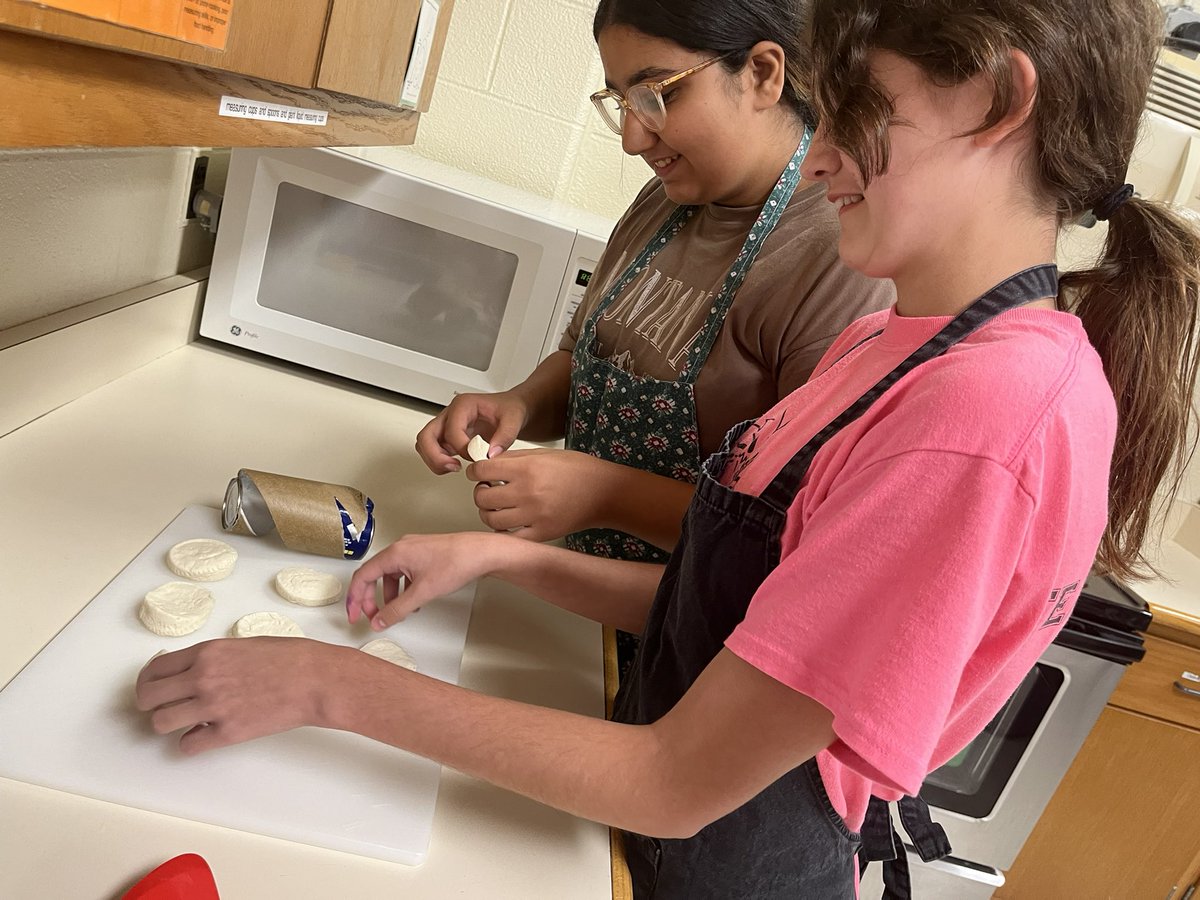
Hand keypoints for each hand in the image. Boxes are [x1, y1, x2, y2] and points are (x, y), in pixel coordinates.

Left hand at [134, 637, 353, 753]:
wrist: (316, 680)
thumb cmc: (290, 658)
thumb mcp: (244, 645)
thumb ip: (215, 659)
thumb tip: (197, 673)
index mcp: (208, 652)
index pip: (156, 668)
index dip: (148, 681)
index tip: (152, 688)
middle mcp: (203, 677)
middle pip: (148, 697)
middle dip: (149, 704)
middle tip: (160, 708)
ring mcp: (213, 706)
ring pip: (161, 723)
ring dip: (168, 725)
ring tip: (185, 723)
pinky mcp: (227, 732)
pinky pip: (187, 746)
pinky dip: (191, 744)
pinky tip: (203, 736)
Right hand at [346, 532, 501, 630]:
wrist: (482, 553)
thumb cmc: (456, 563)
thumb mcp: (422, 593)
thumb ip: (397, 610)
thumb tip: (379, 621)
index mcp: (395, 553)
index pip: (363, 576)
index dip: (355, 599)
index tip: (355, 616)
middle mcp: (401, 548)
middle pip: (375, 576)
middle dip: (372, 599)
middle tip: (374, 617)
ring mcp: (413, 550)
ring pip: (391, 576)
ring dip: (390, 596)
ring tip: (400, 612)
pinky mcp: (424, 555)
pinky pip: (405, 574)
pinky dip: (404, 589)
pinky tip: (414, 602)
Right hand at [414, 391, 528, 473]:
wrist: (510, 409)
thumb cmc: (509, 409)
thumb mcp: (514, 419)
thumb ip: (505, 436)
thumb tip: (490, 454)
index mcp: (464, 405)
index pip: (451, 429)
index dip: (462, 447)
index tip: (478, 456)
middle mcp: (451, 414)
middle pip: (426, 435)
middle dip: (436, 455)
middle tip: (453, 467)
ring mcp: (447, 426)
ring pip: (425, 444)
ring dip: (434, 460)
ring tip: (454, 468)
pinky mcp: (448, 437)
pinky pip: (433, 450)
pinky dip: (439, 461)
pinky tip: (454, 467)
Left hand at [467, 449, 609, 542]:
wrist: (604, 492)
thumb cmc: (577, 469)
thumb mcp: (544, 454)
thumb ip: (513, 459)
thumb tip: (487, 463)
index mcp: (526, 469)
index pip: (482, 471)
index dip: (475, 470)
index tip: (479, 472)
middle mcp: (527, 493)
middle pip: (482, 497)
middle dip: (480, 492)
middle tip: (489, 488)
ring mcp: (534, 516)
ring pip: (491, 519)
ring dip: (489, 512)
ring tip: (498, 505)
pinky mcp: (542, 534)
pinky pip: (510, 538)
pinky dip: (504, 532)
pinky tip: (509, 522)